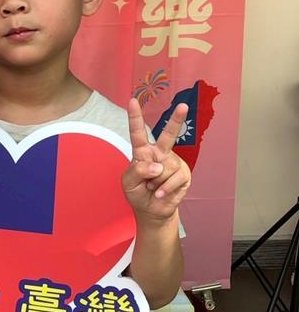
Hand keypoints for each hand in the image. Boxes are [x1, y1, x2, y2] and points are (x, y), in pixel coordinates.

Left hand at [122, 98, 190, 223]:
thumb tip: (157, 166)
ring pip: (165, 168)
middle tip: (183, 106)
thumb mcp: (129, 182)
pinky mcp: (183, 174)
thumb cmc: (138, 192)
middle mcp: (159, 153)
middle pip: (168, 135)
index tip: (132, 101)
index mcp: (143, 151)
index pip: (138, 133)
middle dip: (177, 120)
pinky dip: (165, 188)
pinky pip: (174, 178)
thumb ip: (137, 171)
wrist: (152, 210)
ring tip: (153, 187)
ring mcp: (173, 162)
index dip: (135, 117)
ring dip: (155, 182)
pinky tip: (160, 193)